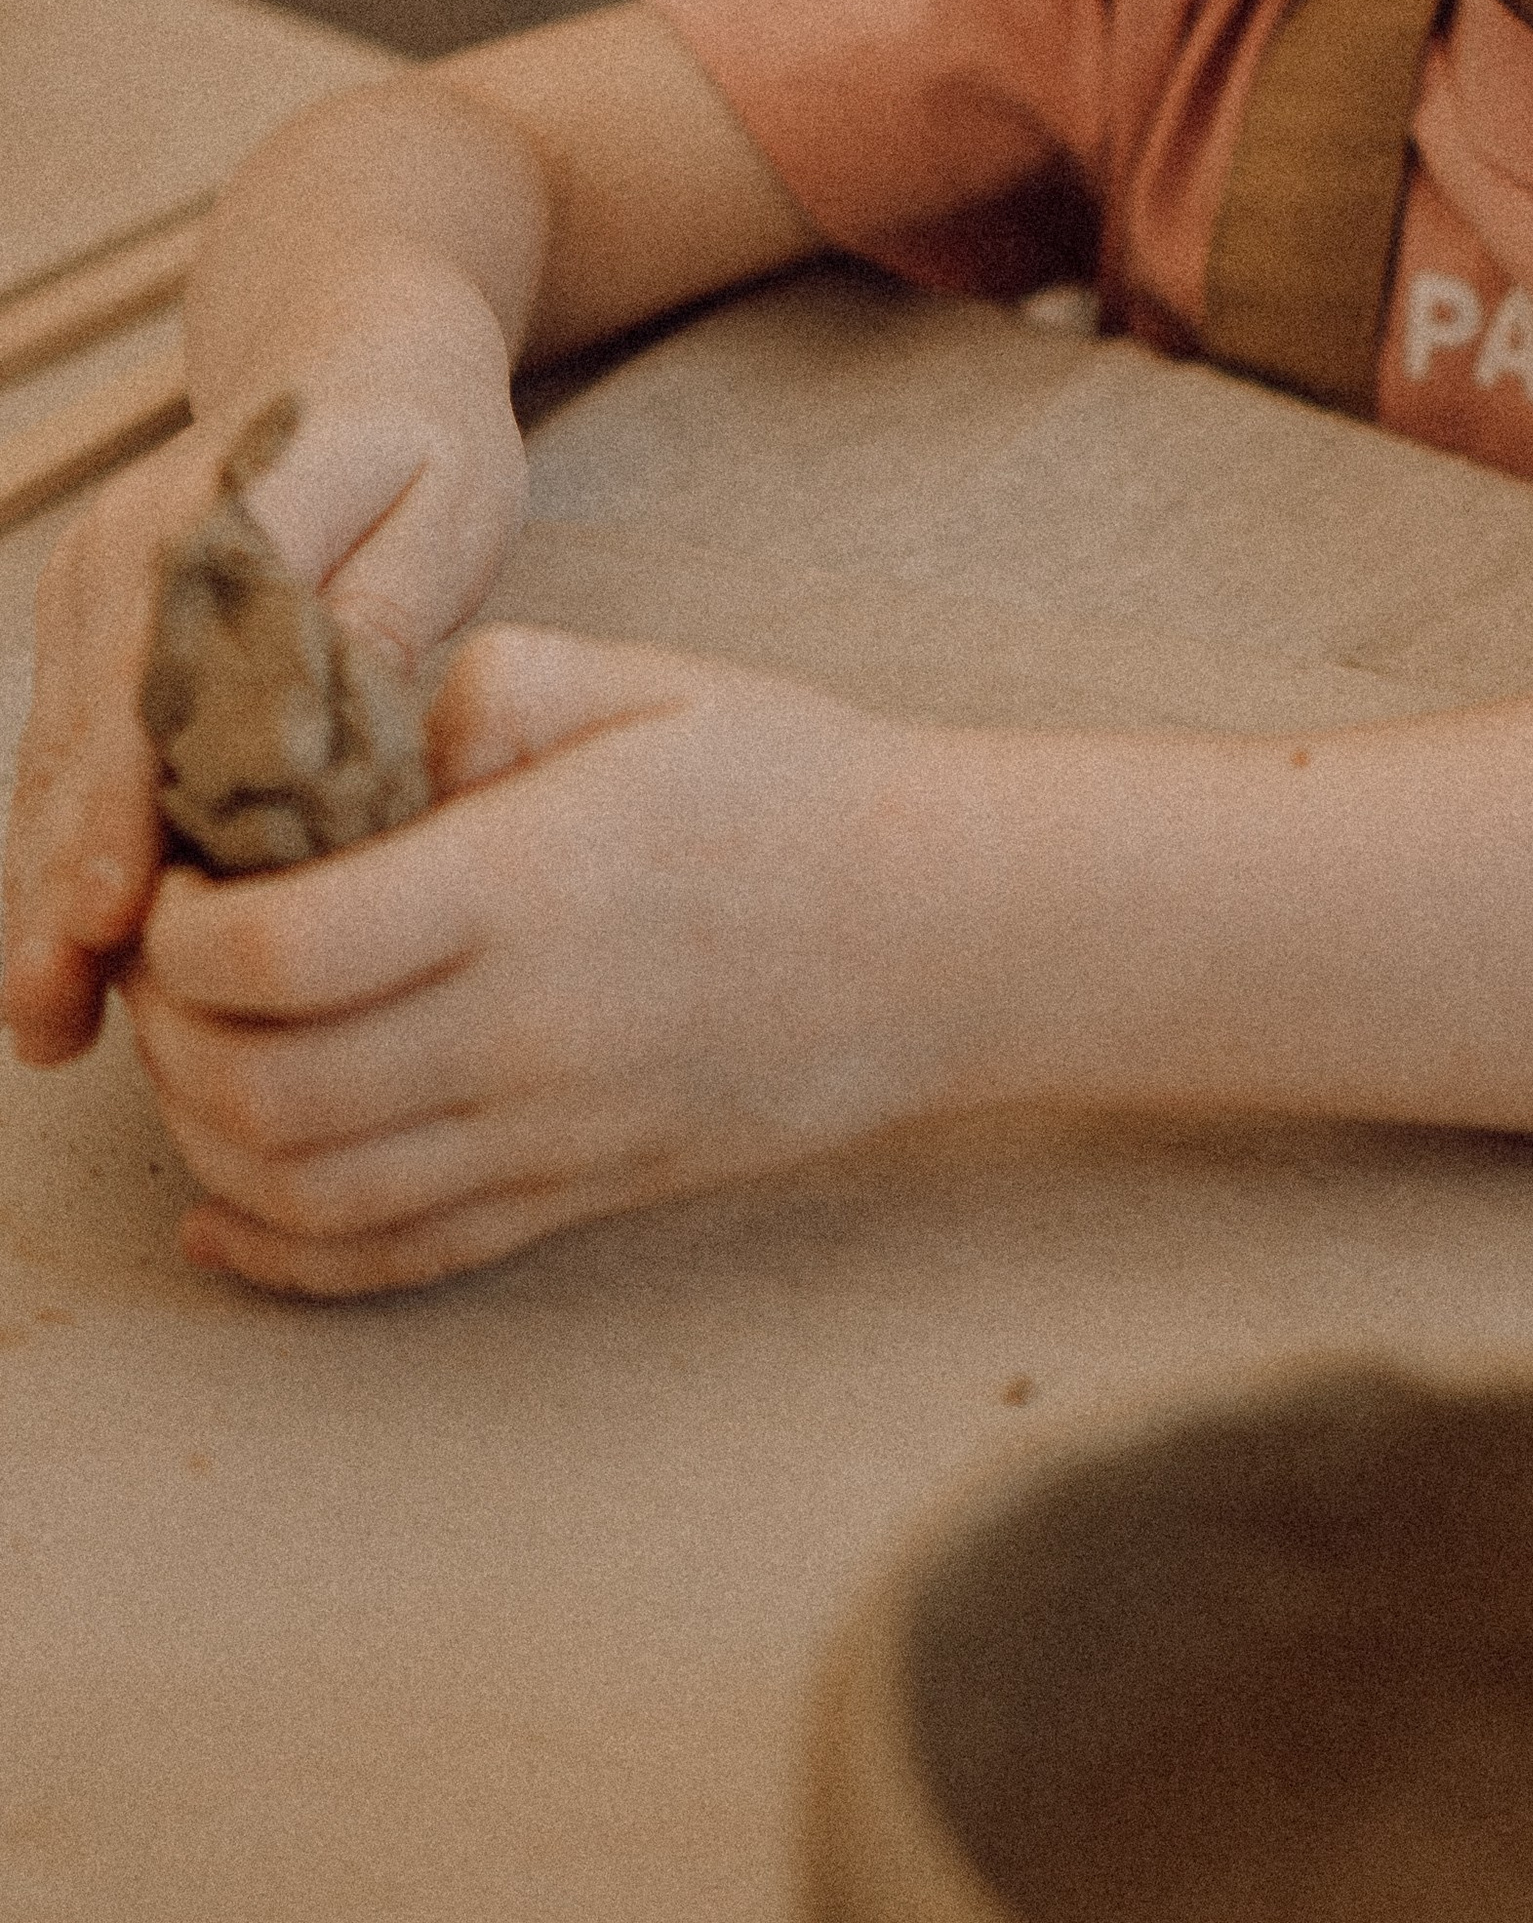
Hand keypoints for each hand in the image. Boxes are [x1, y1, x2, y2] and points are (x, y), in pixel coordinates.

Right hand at [3, 366, 524, 1066]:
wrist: (348, 330)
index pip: (166, 683)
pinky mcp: (88, 619)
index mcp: (219, 514)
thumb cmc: (422, 426)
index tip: (118, 909)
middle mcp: (126, 551)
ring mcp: (91, 585)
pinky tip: (68, 947)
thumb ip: (382, 606)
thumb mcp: (447, 494)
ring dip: (46, 886)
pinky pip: (71, 747)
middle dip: (66, 880)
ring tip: (49, 1018)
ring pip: (64, 757)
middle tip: (59, 1009)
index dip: (134, 804)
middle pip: (91, 738)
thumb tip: (318, 742)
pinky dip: (64, 843)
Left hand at [122, 626, 936, 1296]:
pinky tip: (223, 1220)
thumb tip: (369, 741)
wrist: (953, 933)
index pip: (285, 950)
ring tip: (200, 1059)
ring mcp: (555, 1132)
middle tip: (167, 971)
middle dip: (171, 1039)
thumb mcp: (652, 681)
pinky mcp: (582, 1196)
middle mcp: (528, 1028)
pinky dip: (281, 1258)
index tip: (182, 883)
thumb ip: (490, 687)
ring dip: (206, 1143)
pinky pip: (396, 1263)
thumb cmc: (803, 789)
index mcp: (531, 882)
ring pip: (307, 1196)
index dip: (186, 931)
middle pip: (266, 1092)